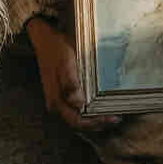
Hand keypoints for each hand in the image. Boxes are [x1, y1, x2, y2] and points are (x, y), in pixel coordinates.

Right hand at [26, 16, 121, 132]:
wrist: (45, 40)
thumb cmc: (56, 50)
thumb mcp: (65, 63)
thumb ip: (70, 83)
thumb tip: (78, 103)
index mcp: (56, 100)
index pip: (77, 121)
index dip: (95, 123)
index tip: (112, 118)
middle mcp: (56, 105)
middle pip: (79, 123)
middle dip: (98, 123)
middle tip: (116, 118)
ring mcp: (59, 100)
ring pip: (79, 117)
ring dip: (95, 118)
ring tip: (111, 113)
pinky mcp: (63, 95)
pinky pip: (77, 109)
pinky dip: (90, 110)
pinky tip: (99, 105)